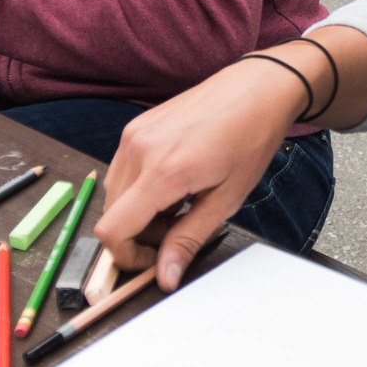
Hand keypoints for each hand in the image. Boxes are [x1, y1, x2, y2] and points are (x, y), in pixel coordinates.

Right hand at [95, 59, 301, 288]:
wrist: (254, 89)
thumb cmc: (249, 139)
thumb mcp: (225, 200)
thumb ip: (188, 239)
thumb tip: (165, 276)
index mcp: (163, 171)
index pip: (112, 230)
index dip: (125, 257)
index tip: (152, 261)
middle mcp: (138, 150)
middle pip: (111, 215)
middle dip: (138, 235)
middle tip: (176, 231)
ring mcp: (133, 135)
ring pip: (114, 194)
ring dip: (138, 212)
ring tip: (178, 206)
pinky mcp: (135, 127)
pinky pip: (122, 171)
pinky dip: (139, 189)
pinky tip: (172, 186)